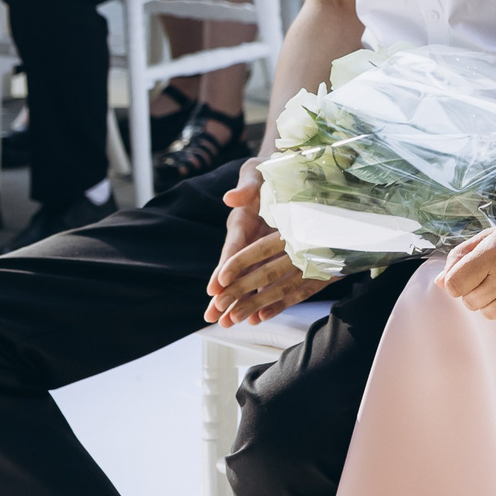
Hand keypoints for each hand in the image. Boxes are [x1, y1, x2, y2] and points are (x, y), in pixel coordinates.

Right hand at [206, 157, 327, 324]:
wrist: (282, 173)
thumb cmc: (267, 171)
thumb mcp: (258, 173)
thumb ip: (247, 186)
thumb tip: (231, 196)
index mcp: (241, 220)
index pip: (231, 248)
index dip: (223, 267)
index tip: (214, 287)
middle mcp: (245, 239)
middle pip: (232, 270)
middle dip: (223, 294)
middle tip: (212, 318)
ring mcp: (255, 249)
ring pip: (245, 279)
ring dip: (237, 301)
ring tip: (228, 324)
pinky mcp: (268, 254)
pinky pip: (263, 278)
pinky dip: (259, 296)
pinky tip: (256, 316)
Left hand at [435, 210, 495, 323]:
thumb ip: (463, 254)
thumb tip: (439, 282)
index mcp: (495, 251)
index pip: (454, 285)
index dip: (455, 281)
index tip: (466, 275)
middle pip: (469, 301)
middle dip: (474, 290)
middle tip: (493, 274)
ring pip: (487, 313)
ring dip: (491, 300)